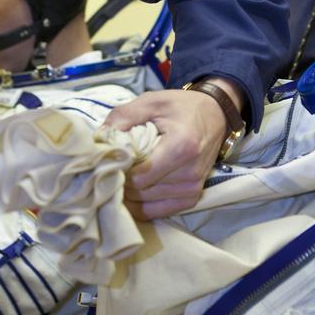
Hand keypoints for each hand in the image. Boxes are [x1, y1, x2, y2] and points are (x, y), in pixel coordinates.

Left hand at [103, 82, 242, 219]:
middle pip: (140, 192)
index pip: (139, 177)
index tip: (111, 158)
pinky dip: (141, 203)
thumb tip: (98, 139)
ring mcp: (192, 188)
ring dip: (130, 192)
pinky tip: (136, 187)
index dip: (119, 170)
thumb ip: (122, 117)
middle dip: (122, 180)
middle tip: (114, 165)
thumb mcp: (151, 101)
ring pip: (145, 203)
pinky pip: (156, 212)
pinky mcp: (192, 198)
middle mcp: (190, 173)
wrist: (215, 115)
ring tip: (126, 173)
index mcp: (182, 147)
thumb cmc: (180, 108)